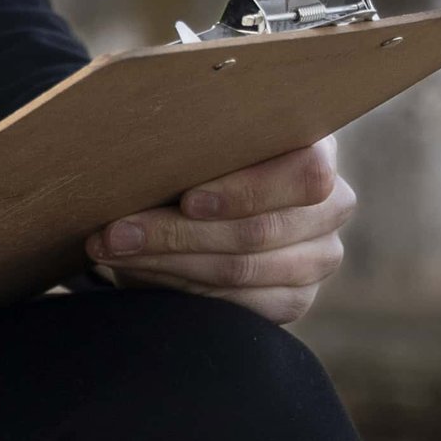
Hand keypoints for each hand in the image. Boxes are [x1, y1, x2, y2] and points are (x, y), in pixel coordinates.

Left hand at [85, 135, 354, 328]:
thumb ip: (192, 139)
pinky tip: (137, 273)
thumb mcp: (200, 139)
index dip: (246, 191)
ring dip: (164, 262)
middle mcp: (331, 207)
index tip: (186, 199)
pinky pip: (235, 305)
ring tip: (110, 249)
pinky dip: (178, 288)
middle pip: (257, 232)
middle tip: (113, 232)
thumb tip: (136, 135)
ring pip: (240, 271)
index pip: (306, 175)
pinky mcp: (294, 299)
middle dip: (175, 233)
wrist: (205, 199)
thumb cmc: (200, 156)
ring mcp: (318, 258)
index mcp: (318, 151)